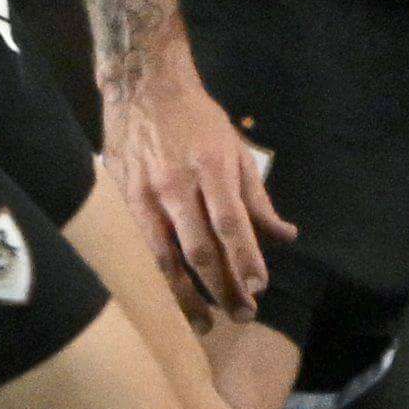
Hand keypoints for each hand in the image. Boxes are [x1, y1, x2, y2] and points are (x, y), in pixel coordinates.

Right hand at [101, 36, 295, 323]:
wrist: (142, 85)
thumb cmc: (198, 118)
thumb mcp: (236, 148)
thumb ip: (257, 197)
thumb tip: (285, 235)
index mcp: (211, 166)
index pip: (231, 224)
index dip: (246, 259)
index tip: (259, 287)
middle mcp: (176, 183)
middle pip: (200, 248)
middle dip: (222, 286)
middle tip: (242, 315)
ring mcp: (145, 193)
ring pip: (166, 256)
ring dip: (187, 295)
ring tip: (205, 323)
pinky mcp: (123, 198)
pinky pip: (143, 247)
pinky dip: (160, 276)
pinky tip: (172, 298)